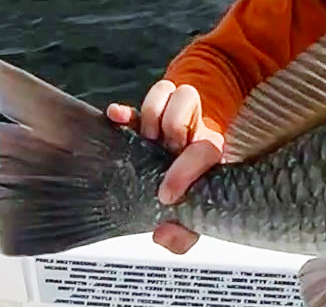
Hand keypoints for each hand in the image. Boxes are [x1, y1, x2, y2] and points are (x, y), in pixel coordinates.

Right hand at [106, 80, 224, 254]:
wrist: (187, 175)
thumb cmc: (191, 195)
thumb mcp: (193, 220)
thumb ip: (183, 235)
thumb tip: (162, 234)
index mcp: (209, 152)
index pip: (205, 148)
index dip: (186, 170)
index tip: (166, 194)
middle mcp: (192, 129)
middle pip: (187, 101)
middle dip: (172, 127)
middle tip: (161, 150)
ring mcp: (169, 119)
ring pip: (167, 90)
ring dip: (152, 114)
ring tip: (145, 138)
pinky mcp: (144, 120)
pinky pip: (135, 105)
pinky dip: (125, 112)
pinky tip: (115, 117)